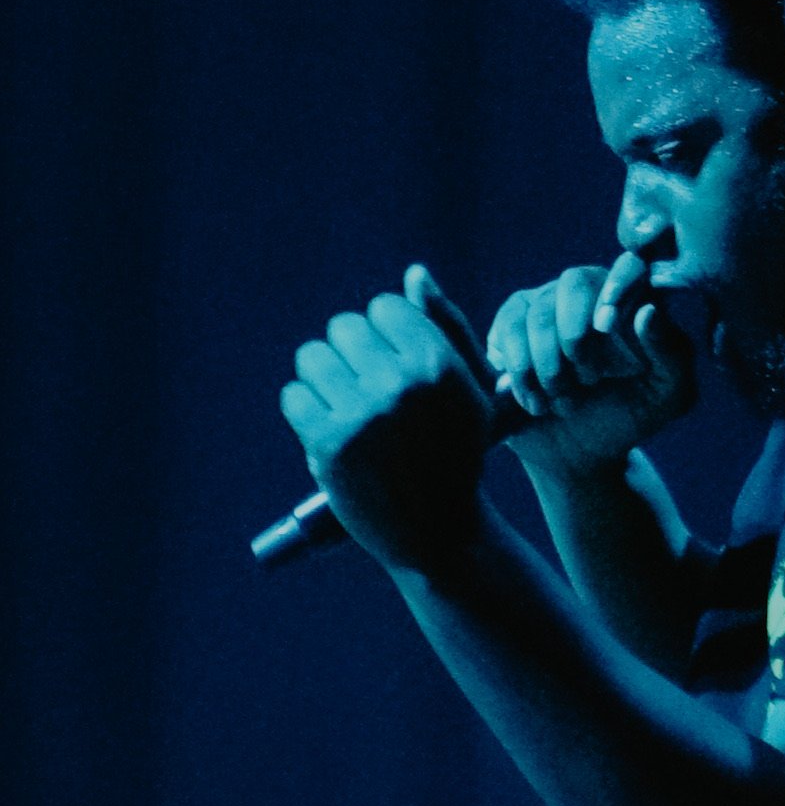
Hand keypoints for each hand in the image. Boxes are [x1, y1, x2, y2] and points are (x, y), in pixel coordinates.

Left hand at [280, 265, 494, 568]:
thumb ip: (446, 326)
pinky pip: (293, 395)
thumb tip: (414, 273)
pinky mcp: (329, 445)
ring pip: (312, 356)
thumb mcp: (470, 388)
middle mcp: (402, 384)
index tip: (392, 366)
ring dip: (322, 377)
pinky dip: (304, 409)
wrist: (439, 533)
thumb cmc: (456, 452)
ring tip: (344, 406)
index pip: (383, 307)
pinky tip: (329, 428)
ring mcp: (363, 415)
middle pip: (343, 327)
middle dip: (350, 353)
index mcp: (440, 364)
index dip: (383, 334)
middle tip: (365, 389)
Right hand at [485, 252, 695, 477]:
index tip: (607, 327)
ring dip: (550, 366)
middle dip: (576, 335)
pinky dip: (521, 372)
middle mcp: (590, 291)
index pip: (629, 265)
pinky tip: (536, 402)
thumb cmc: (631, 415)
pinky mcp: (512, 324)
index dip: (617, 288)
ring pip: (537, 312)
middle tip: (587, 380)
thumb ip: (672, 353)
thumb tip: (648, 312)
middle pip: (575, 281)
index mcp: (635, 298)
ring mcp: (547, 303)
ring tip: (564, 403)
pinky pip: (507, 329)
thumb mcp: (668, 395)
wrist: (582, 453)